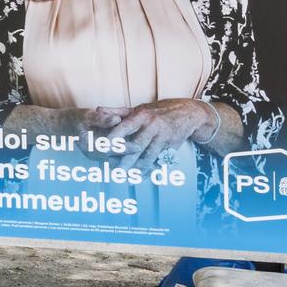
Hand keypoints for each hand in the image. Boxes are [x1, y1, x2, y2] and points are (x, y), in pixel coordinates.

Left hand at [93, 99, 218, 170]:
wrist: (188, 114)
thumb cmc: (158, 111)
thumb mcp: (138, 108)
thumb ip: (117, 112)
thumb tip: (98, 110)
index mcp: (142, 115)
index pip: (126, 127)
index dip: (115, 137)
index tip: (103, 147)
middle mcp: (153, 126)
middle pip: (136, 145)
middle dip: (124, 158)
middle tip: (111, 169)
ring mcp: (163, 137)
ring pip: (148, 156)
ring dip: (136, 169)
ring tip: (124, 177)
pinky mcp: (171, 147)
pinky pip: (159, 161)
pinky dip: (149, 170)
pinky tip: (139, 177)